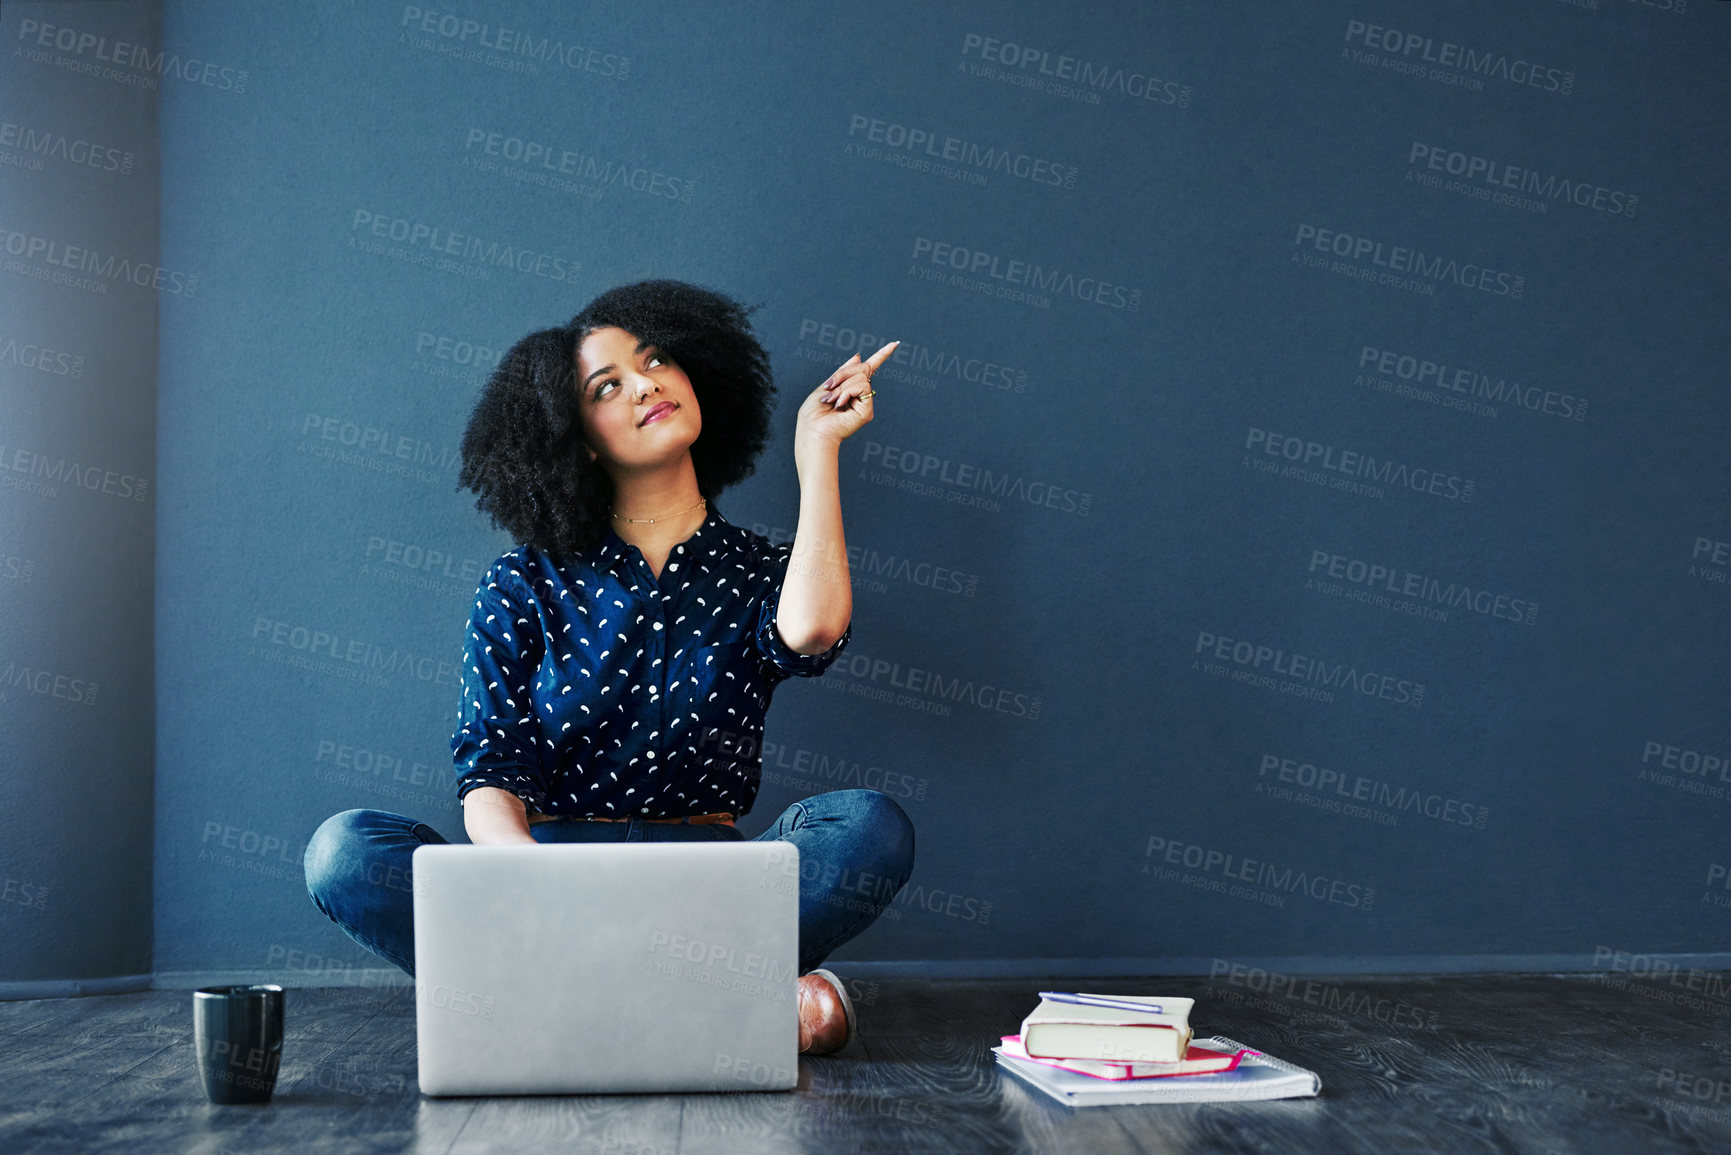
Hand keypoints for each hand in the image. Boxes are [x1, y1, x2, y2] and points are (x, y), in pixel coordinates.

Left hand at [794, 340, 897, 459]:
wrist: (812, 430)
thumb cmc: (814, 413)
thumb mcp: (827, 385)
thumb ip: (843, 372)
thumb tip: (859, 356)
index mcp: (850, 389)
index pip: (869, 369)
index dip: (882, 355)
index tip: (895, 344)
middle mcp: (860, 396)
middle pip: (861, 368)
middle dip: (842, 374)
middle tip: (828, 388)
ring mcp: (865, 403)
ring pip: (861, 376)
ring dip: (842, 386)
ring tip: (832, 401)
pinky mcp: (867, 411)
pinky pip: (861, 386)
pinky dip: (846, 392)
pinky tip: (839, 405)